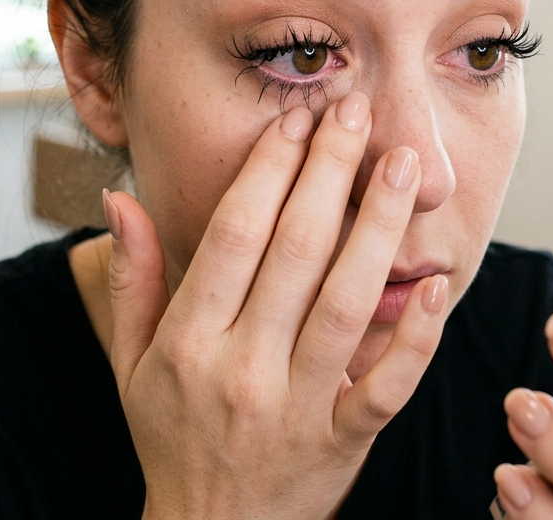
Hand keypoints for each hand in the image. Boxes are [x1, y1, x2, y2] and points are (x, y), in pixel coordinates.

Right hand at [103, 93, 451, 519]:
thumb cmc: (171, 437)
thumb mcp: (131, 363)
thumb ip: (133, 278)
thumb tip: (118, 195)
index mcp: (187, 342)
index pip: (233, 236)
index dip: (266, 169)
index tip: (294, 118)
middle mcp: (241, 369)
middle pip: (294, 252)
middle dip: (328, 172)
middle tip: (356, 110)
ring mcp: (296, 407)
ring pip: (346, 303)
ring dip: (378, 227)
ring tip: (403, 165)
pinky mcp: (344, 442)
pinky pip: (386, 385)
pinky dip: (413, 336)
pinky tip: (433, 284)